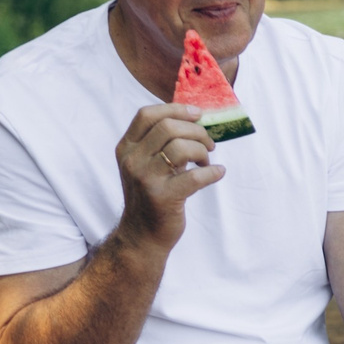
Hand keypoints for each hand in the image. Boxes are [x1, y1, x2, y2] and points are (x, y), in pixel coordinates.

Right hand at [114, 102, 226, 248]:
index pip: (147, 115)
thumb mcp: (145, 164)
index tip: (198, 114)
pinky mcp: (163, 197)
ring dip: (203, 152)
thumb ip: (159, 143)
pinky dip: (213, 172)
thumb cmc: (151, 195)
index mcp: (126, 148)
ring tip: (206, 162)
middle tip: (209, 144)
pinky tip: (217, 173)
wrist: (142, 234)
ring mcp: (145, 178)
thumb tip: (193, 118)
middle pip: (168, 127)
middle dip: (196, 132)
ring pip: (181, 148)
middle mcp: (132, 160)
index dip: (175, 109)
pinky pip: (196, 177)